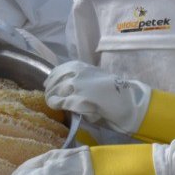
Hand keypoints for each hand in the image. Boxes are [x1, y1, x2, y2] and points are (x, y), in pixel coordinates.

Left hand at [44, 61, 174, 141]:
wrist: (126, 102)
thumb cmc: (113, 92)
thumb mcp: (95, 78)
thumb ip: (80, 79)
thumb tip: (63, 85)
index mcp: (82, 67)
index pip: (59, 70)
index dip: (52, 78)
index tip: (48, 83)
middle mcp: (78, 74)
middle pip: (55, 82)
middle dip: (50, 90)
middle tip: (50, 97)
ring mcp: (77, 86)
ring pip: (56, 91)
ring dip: (52, 98)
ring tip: (52, 103)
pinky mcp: (78, 100)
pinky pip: (60, 102)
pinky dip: (57, 104)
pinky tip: (57, 107)